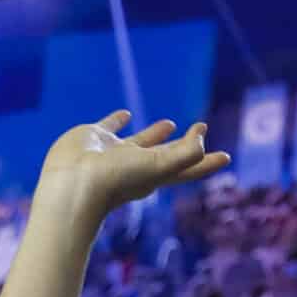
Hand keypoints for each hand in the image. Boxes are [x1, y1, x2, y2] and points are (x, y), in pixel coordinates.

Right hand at [36, 111, 230, 235]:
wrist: (71, 182)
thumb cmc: (117, 179)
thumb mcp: (159, 167)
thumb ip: (187, 154)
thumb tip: (203, 138)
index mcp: (156, 175)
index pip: (188, 167)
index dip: (207, 161)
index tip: (226, 155)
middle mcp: (137, 164)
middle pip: (169, 153)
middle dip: (186, 144)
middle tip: (201, 129)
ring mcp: (115, 152)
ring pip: (141, 140)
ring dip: (156, 133)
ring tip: (170, 124)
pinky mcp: (94, 137)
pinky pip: (109, 125)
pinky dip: (118, 120)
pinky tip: (125, 114)